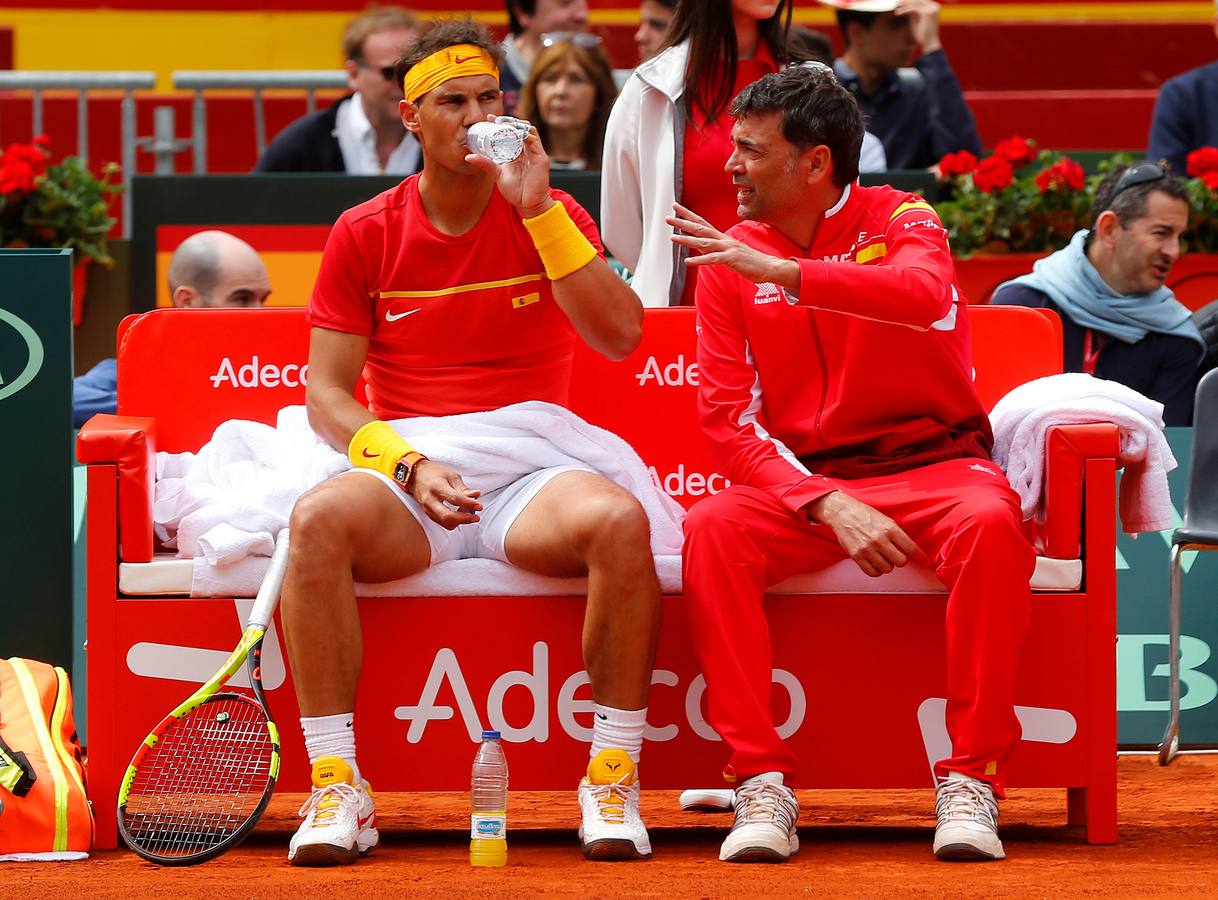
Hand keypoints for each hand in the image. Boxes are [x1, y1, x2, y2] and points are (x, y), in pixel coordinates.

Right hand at [407, 459, 482, 529]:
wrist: (415, 475)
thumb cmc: (435, 474)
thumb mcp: (451, 475)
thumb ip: (463, 488)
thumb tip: (476, 495)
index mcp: (436, 487)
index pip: (454, 499)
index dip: (469, 504)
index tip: (479, 506)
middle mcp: (430, 500)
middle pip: (448, 516)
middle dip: (464, 519)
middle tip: (476, 517)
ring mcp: (427, 509)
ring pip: (445, 523)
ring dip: (460, 521)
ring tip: (468, 513)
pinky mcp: (428, 514)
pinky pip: (442, 523)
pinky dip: (453, 522)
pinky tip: (460, 514)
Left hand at [464, 116, 553, 217]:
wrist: (528, 204)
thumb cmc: (515, 191)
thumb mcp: (496, 174)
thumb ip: (485, 164)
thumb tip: (468, 157)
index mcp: (516, 152)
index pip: (509, 132)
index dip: (500, 124)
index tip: (489, 118)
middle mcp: (525, 149)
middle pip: (519, 128)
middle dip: (508, 121)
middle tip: (496, 120)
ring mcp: (534, 152)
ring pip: (528, 130)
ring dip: (516, 125)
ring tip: (504, 125)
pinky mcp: (540, 158)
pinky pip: (534, 141)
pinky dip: (526, 135)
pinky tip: (516, 134)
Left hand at [667, 203, 799, 289]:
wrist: (769, 266)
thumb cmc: (750, 261)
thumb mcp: (729, 253)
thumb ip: (715, 250)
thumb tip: (702, 248)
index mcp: (722, 238)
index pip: (702, 223)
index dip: (688, 215)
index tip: (676, 207)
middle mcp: (723, 240)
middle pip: (700, 228)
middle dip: (683, 222)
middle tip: (668, 217)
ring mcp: (727, 248)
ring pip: (703, 243)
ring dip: (687, 240)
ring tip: (672, 238)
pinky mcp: (731, 259)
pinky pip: (713, 259)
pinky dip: (700, 260)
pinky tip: (688, 262)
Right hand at [806, 491, 926, 577]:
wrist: (842, 513)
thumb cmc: (865, 515)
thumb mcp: (886, 520)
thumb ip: (897, 535)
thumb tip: (910, 550)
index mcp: (890, 528)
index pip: (910, 548)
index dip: (920, 556)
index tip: (925, 561)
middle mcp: (880, 540)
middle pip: (901, 562)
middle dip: (900, 560)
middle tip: (895, 555)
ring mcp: (867, 549)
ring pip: (887, 569)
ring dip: (887, 565)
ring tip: (882, 556)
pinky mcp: (856, 556)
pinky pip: (872, 572)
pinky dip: (876, 571)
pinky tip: (875, 563)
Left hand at [896, 0, 940, 53]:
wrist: (929, 44)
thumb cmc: (923, 35)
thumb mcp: (916, 20)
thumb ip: (912, 12)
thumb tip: (904, 6)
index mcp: (934, 7)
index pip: (920, 0)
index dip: (910, 0)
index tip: (901, 2)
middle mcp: (934, 6)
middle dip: (906, 0)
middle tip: (896, 3)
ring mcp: (932, 9)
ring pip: (915, 2)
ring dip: (904, 4)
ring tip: (896, 7)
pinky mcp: (927, 13)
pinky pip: (913, 8)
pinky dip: (905, 9)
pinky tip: (898, 13)